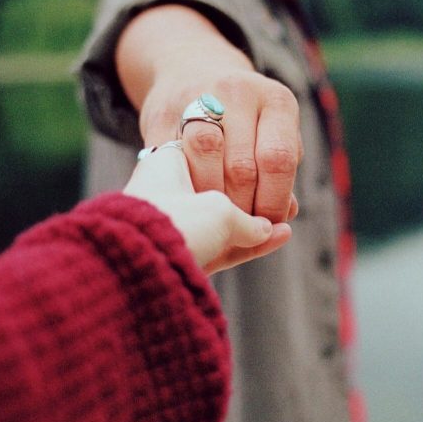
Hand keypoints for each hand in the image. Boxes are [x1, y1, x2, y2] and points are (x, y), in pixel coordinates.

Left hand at [123, 143, 291, 274]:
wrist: (136, 271)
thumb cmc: (173, 223)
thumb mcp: (218, 210)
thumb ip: (247, 217)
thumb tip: (267, 228)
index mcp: (167, 162)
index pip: (213, 149)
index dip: (244, 158)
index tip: (266, 168)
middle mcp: (169, 190)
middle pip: (222, 187)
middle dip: (253, 196)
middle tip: (281, 202)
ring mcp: (177, 225)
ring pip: (224, 220)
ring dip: (256, 222)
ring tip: (286, 224)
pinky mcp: (185, 258)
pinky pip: (224, 246)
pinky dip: (251, 244)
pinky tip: (280, 236)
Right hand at [140, 69, 301, 223]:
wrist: (194, 71)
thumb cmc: (246, 119)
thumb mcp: (273, 133)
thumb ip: (280, 173)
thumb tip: (283, 216)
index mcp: (276, 100)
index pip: (278, 160)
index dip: (273, 201)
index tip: (267, 224)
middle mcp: (238, 91)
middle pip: (241, 165)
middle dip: (242, 206)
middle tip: (239, 226)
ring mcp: (196, 96)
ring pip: (204, 155)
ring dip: (209, 197)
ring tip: (214, 213)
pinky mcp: (161, 112)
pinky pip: (170, 157)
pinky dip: (180, 184)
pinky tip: (187, 197)